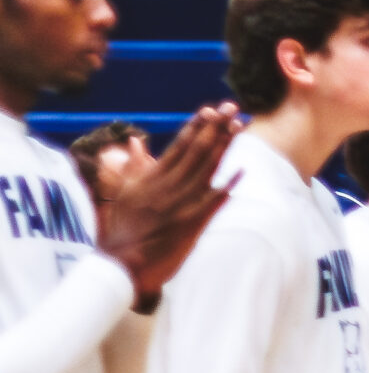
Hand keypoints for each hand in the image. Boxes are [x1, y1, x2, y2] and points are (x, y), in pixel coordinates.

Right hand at [95, 104, 238, 297]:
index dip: (197, 126)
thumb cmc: (123, 229)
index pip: (178, 146)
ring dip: (225, 148)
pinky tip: (241, 172)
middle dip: (216, 128)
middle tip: (232, 108)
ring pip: (206, 170)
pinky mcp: (190, 225)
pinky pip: (212, 202)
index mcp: (150, 178)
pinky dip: (227, 186)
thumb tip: (137, 141)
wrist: (122, 264)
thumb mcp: (124, 193)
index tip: (211, 109)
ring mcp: (179, 205)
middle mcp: (166, 187)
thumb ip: (134, 166)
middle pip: (196, 152)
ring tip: (240, 128)